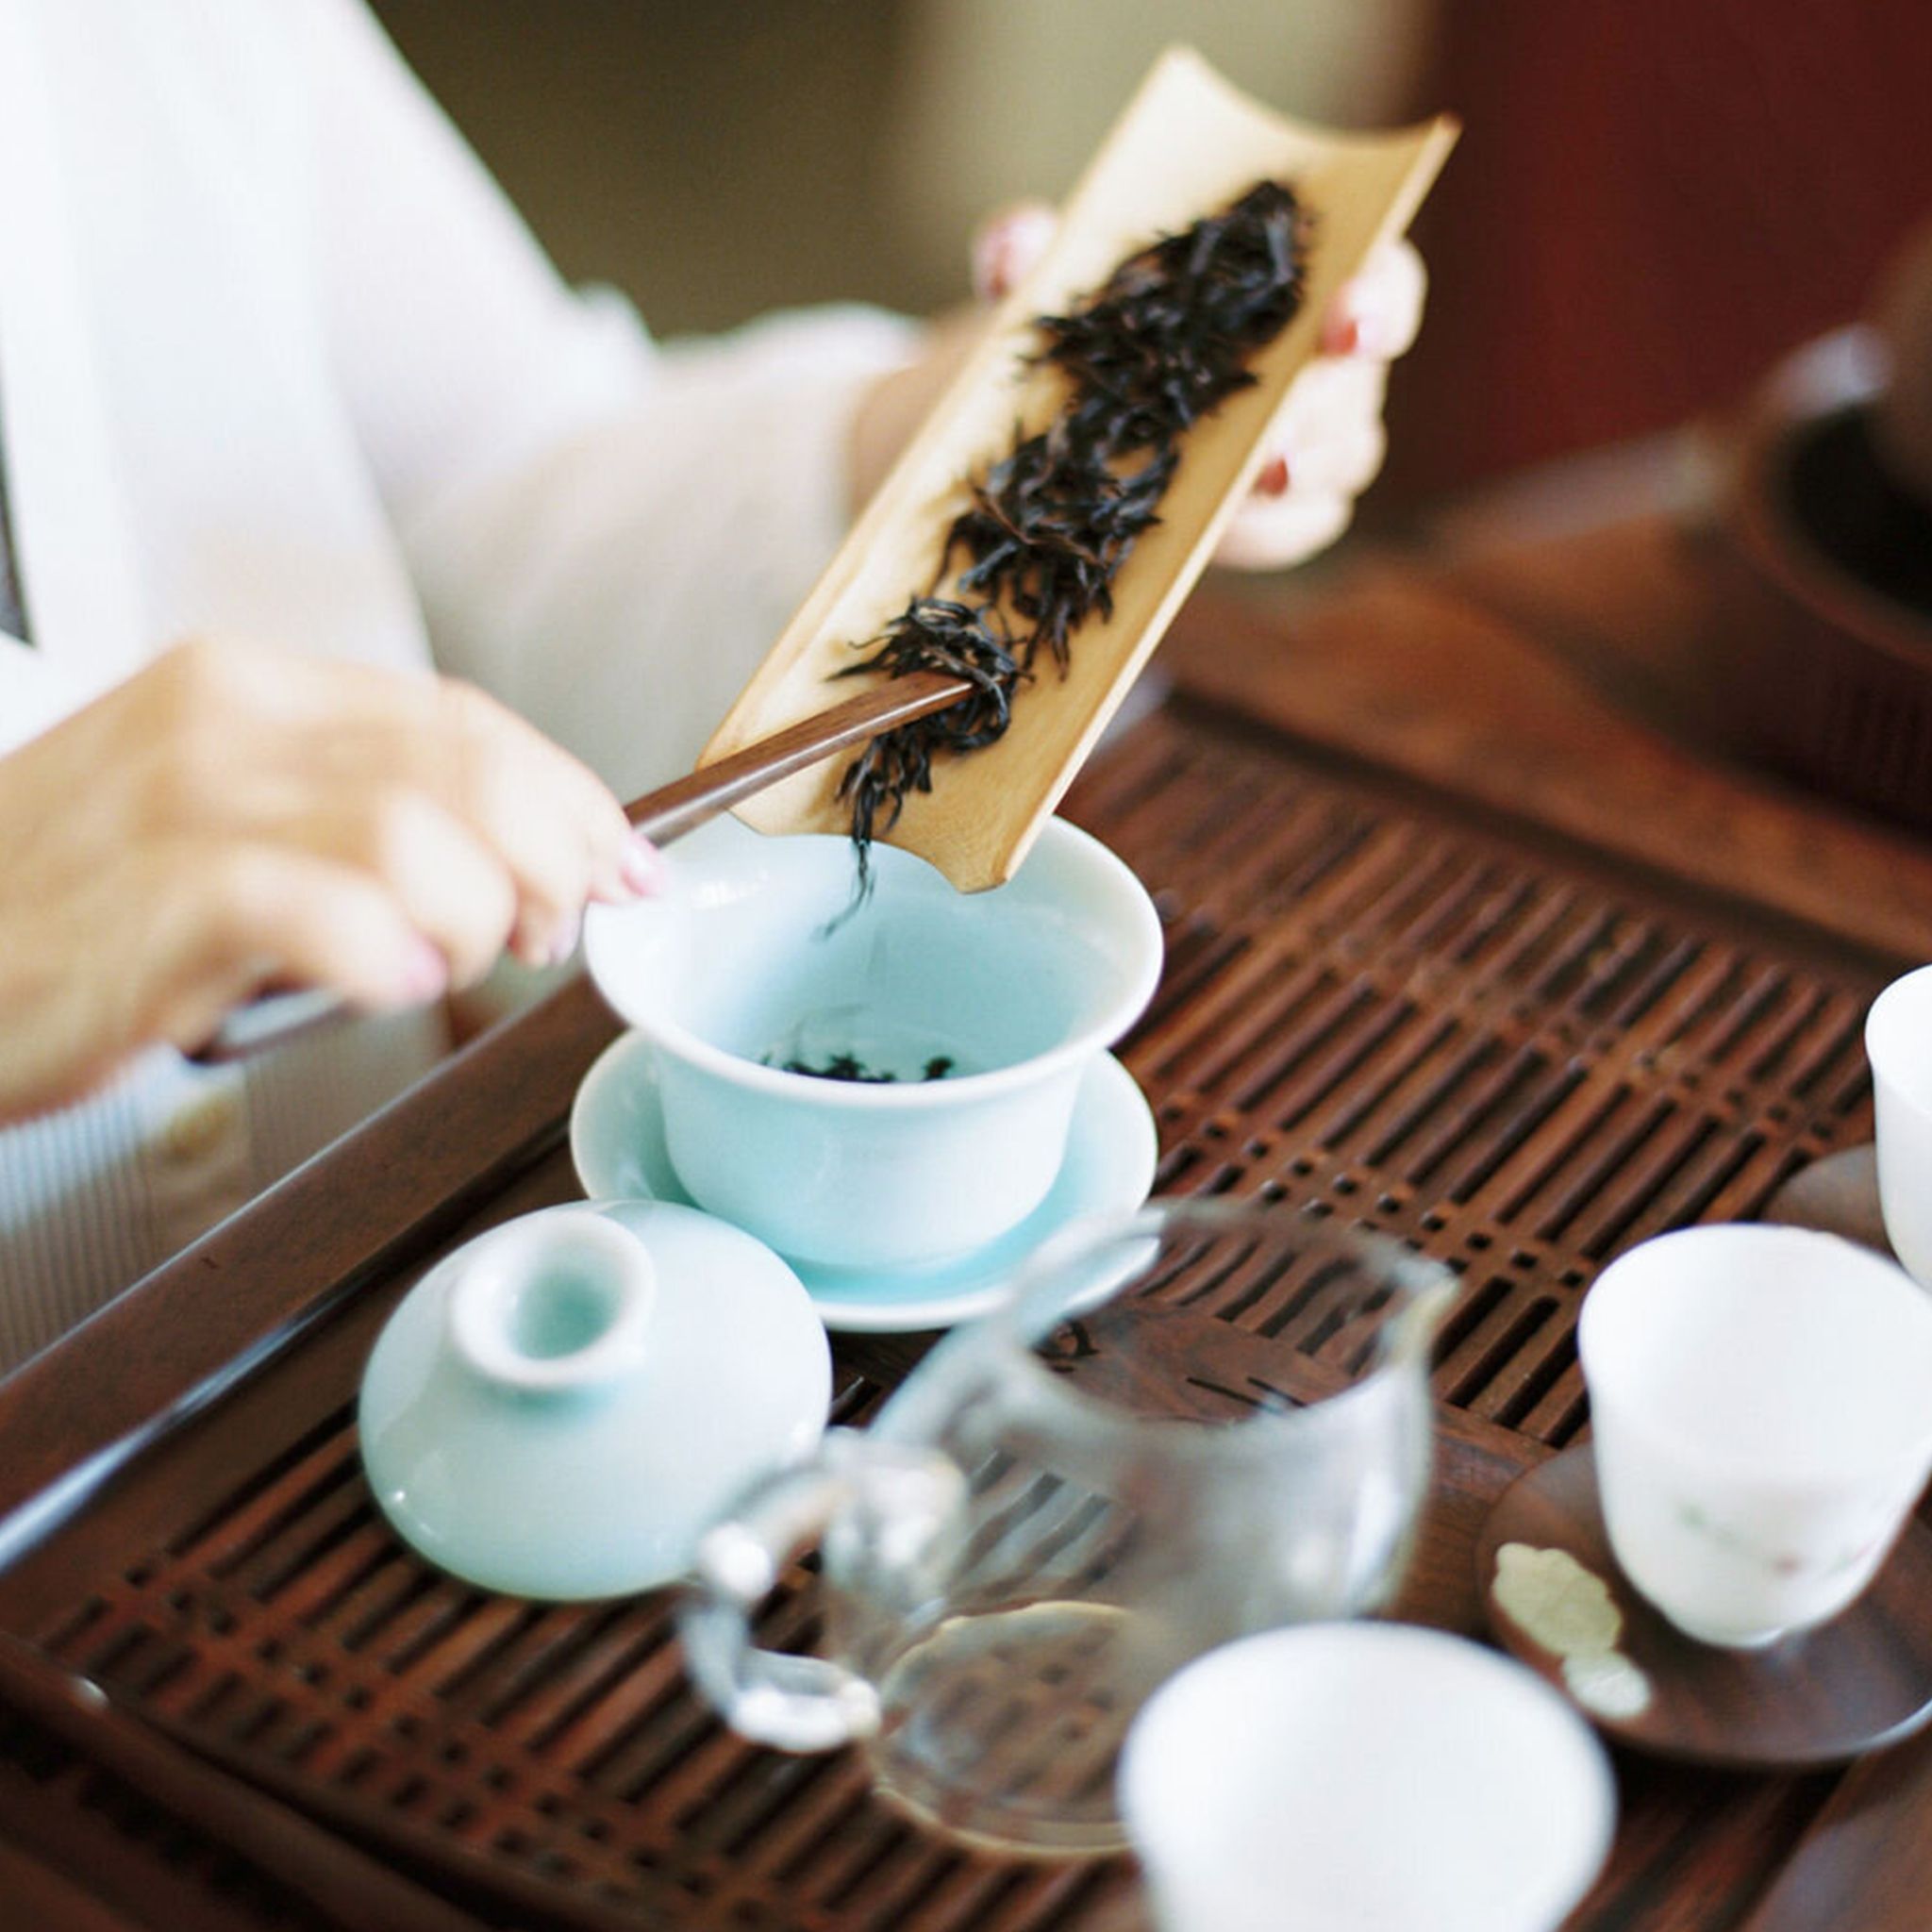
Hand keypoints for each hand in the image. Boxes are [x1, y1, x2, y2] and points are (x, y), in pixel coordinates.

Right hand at [0, 639, 655, 1119]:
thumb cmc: (64, 908)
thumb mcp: (214, 825)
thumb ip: (351, 819)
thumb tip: (519, 864)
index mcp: (246, 688)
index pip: (463, 718)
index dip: (570, 795)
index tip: (626, 862)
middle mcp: (221, 718)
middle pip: (466, 762)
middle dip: (553, 855)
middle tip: (551, 930)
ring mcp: (181, 801)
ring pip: (414, 828)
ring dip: (474, 908)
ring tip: (451, 961)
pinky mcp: (152, 898)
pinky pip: (321, 909)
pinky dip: (382, 955)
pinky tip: (376, 979)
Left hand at [849, 203, 1426, 570]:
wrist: (1070, 409)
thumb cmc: (1091, 322)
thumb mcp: (1052, 282)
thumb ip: (1027, 254)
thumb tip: (1015, 249)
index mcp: (1296, 278)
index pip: (1378, 277)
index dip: (1378, 299)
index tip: (1345, 323)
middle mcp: (1324, 358)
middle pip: (1359, 383)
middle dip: (1322, 411)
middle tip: (1273, 441)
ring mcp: (1315, 438)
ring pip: (1347, 457)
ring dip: (1306, 476)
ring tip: (1251, 485)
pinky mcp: (1284, 510)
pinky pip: (1304, 526)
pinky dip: (1270, 532)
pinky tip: (1222, 532)